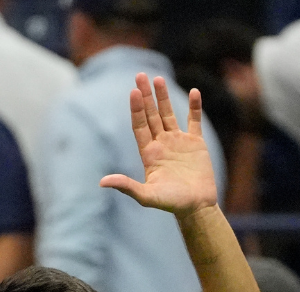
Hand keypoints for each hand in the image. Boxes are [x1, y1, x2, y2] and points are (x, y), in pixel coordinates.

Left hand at [100, 73, 218, 217]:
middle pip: (151, 115)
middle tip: (140, 75)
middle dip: (145, 96)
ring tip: (158, 78)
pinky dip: (195, 107)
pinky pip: (194, 121)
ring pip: (169, 114)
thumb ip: (126, 186)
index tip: (133, 91)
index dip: (136, 109)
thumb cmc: (172, 204)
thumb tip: (102, 182)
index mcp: (149, 153)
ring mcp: (179, 142)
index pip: (139, 125)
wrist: (197, 207)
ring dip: (163, 97)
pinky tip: (194, 92)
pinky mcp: (196, 144)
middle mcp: (162, 144)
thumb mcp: (147, 196)